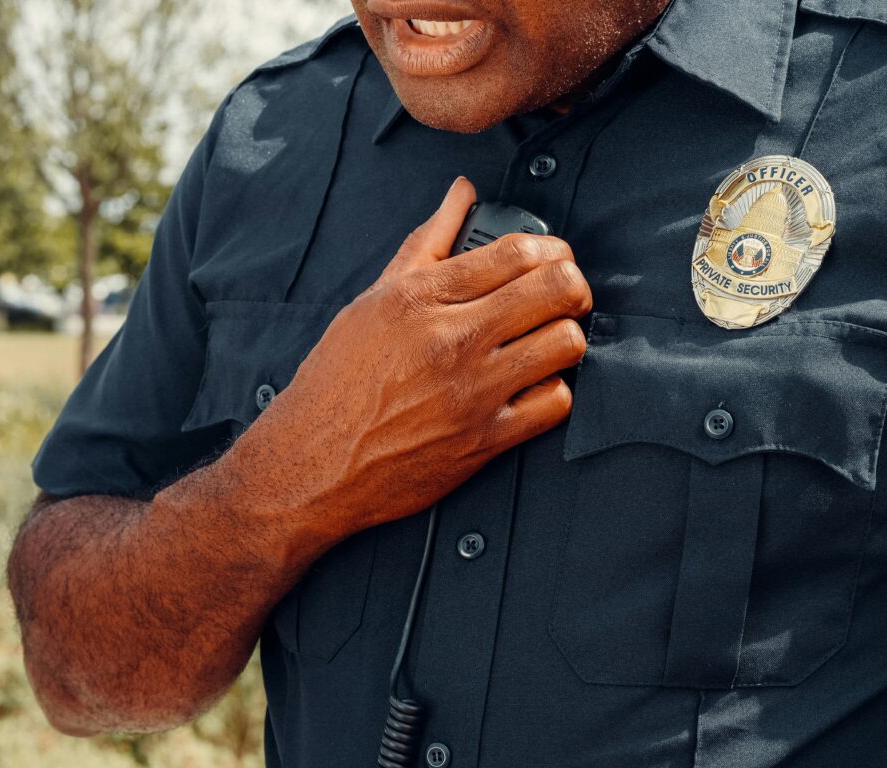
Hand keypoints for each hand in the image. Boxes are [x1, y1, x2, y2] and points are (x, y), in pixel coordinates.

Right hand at [247, 177, 591, 535]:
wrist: (313, 461)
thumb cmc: (338, 379)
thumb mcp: (373, 300)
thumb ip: (426, 242)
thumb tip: (461, 193)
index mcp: (421, 298)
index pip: (515, 251)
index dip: (551, 248)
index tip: (553, 258)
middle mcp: (450, 339)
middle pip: (554, 289)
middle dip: (573, 286)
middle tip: (565, 296)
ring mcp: (471, 391)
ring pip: (564, 343)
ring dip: (566, 338)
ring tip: (549, 341)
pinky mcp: (484, 440)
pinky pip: (555, 403)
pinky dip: (554, 392)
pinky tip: (535, 386)